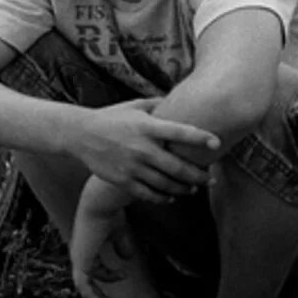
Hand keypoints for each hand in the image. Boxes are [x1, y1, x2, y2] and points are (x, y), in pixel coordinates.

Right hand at [72, 99, 221, 204]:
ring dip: (183, 188)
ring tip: (193, 188)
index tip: (217, 143)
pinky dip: (163, 197)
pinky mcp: (122, 180)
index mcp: (147, 126)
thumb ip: (158, 104)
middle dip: (199, 175)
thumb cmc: (112, 117)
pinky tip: (171, 196)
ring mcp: (131, 166)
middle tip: (211, 178)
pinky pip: (148, 194)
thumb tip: (180, 101)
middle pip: (177, 167)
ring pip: (166, 184)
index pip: (179, 132)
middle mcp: (141, 148)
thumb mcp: (135, 106)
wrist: (81, 133)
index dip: (200, 138)